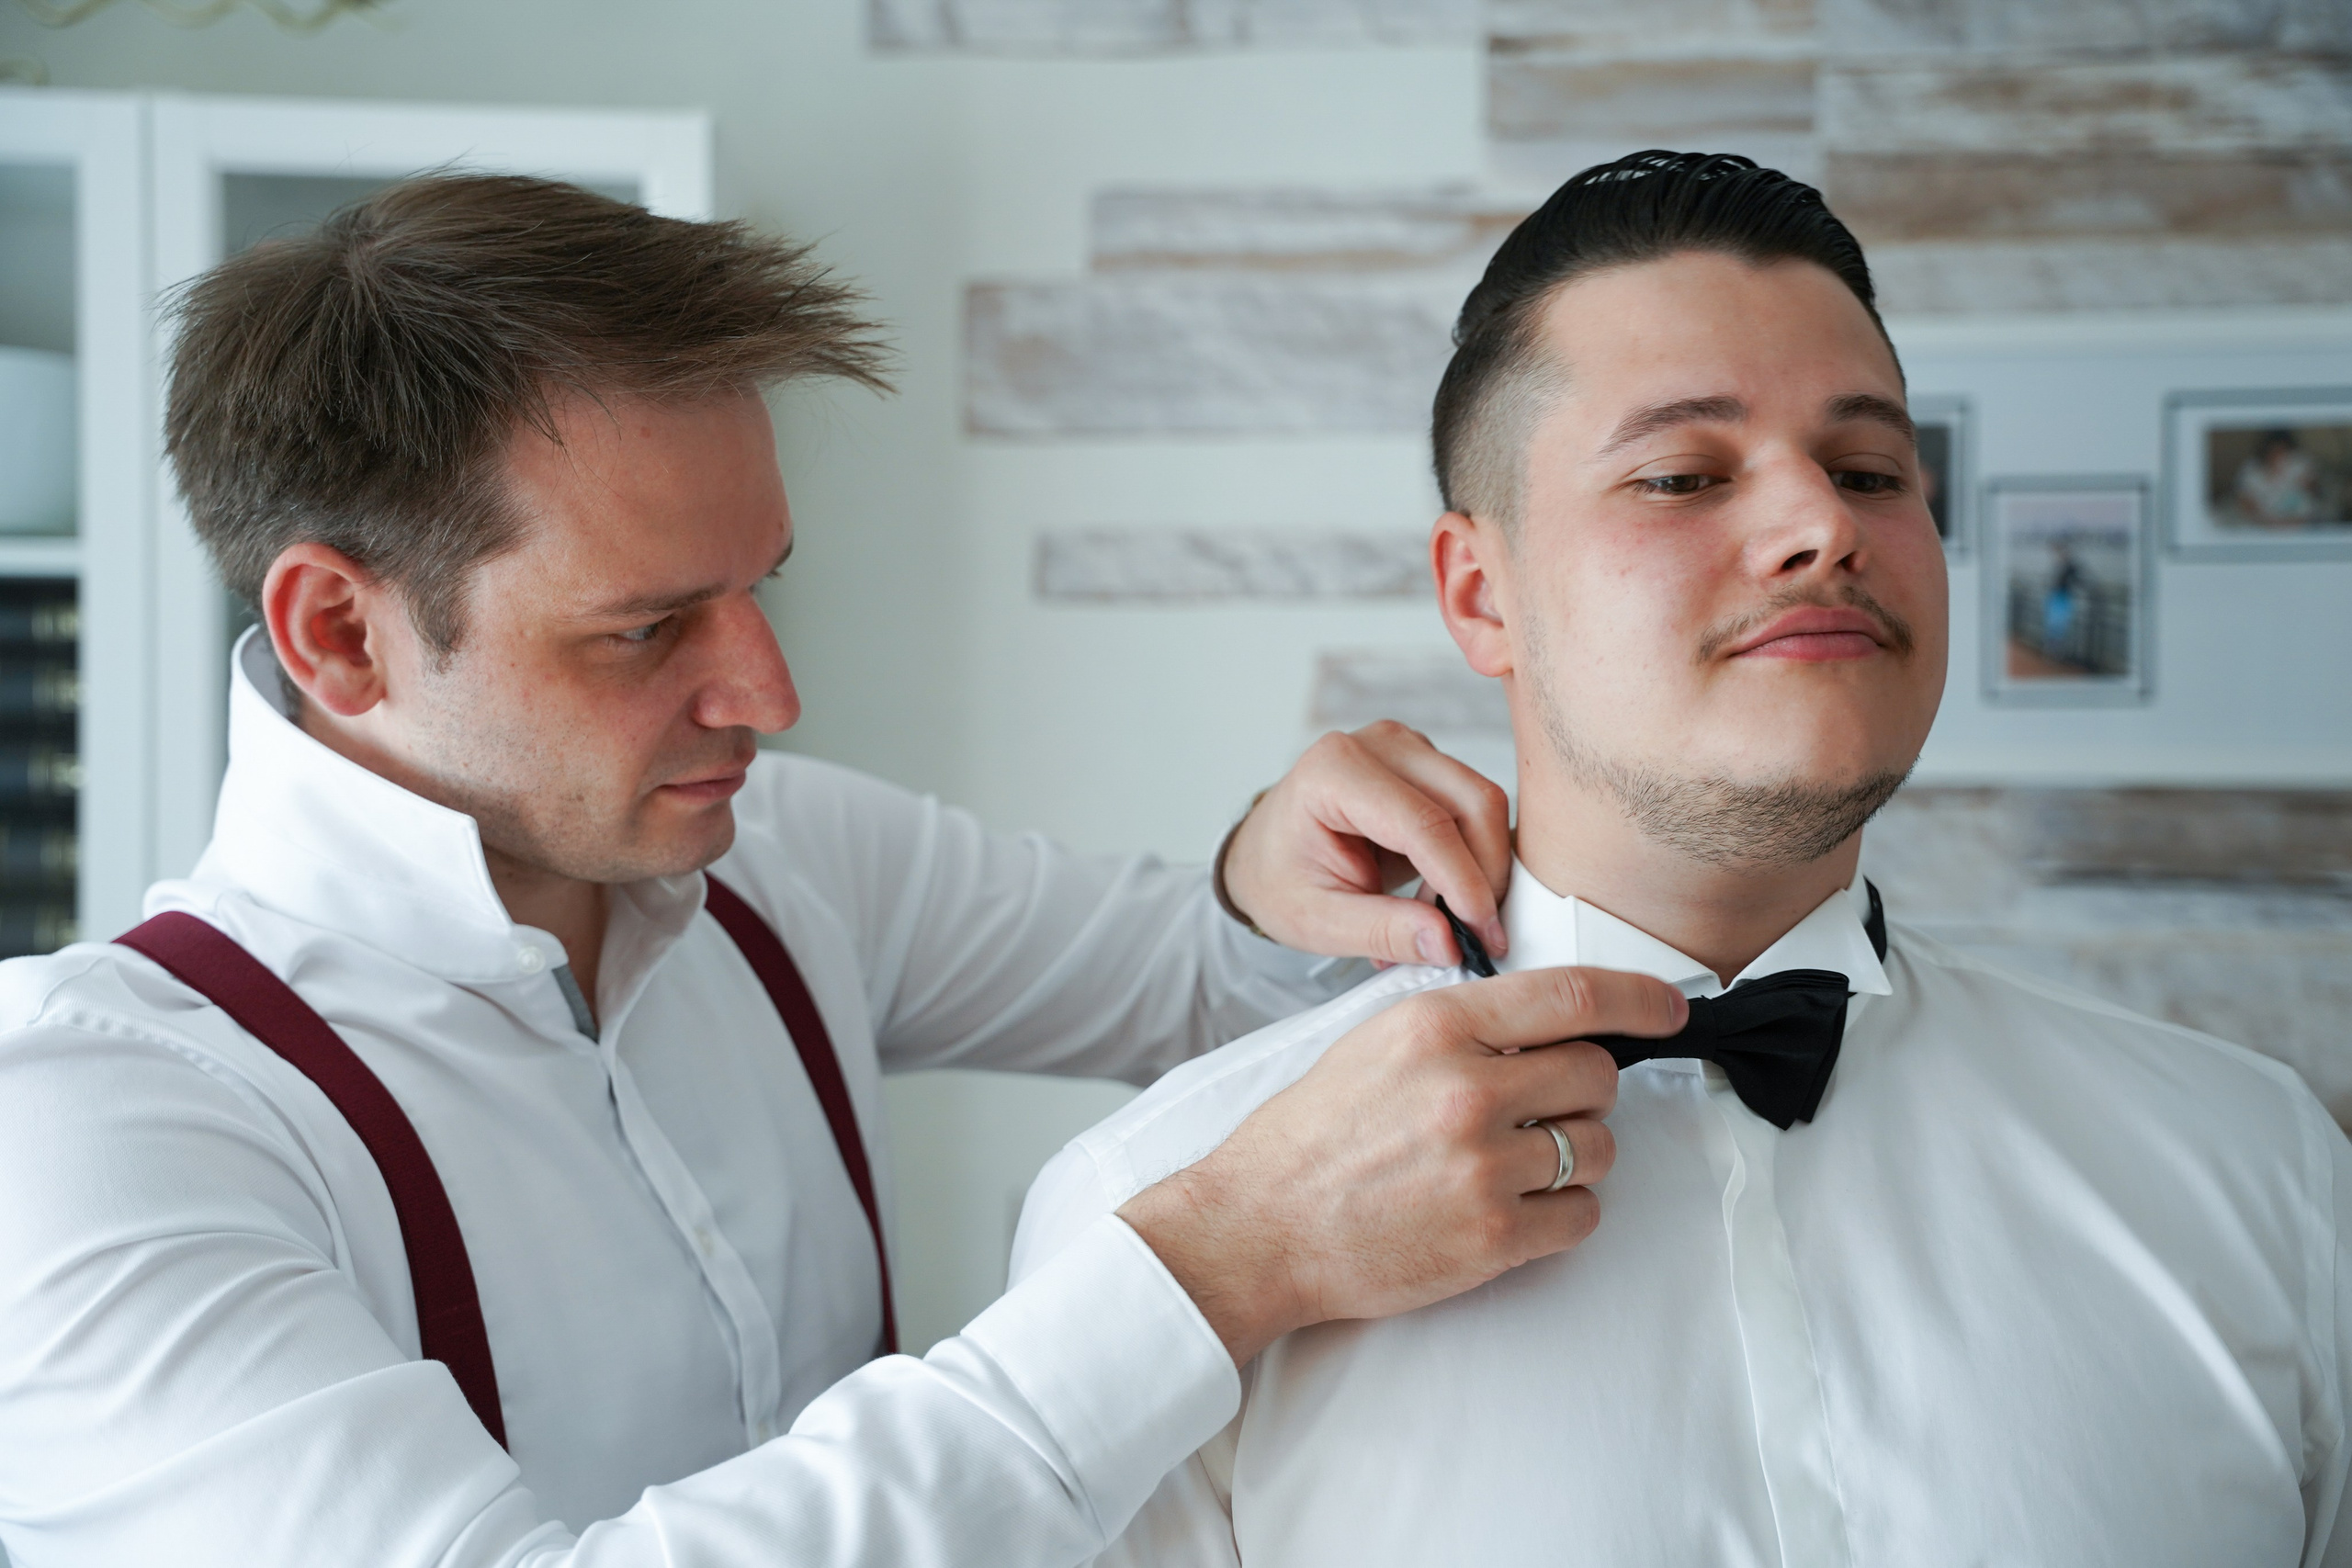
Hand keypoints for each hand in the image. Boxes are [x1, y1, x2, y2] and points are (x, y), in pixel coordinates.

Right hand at [1118, 966, 1686, 1364]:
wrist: (1258, 1227)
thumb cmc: (1311, 1137)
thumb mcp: (1375, 1042)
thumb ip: (1462, 1026)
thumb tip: (1548, 1022)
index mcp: (1435, 1026)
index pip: (1571, 997)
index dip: (1638, 999)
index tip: (1670, 1008)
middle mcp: (1467, 1089)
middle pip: (1596, 1074)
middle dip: (1582, 1090)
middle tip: (1538, 1109)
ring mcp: (1483, 1166)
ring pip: (1598, 1146)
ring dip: (1574, 1154)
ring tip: (1514, 1164)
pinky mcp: (1493, 1237)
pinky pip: (1583, 1215)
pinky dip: (1564, 1213)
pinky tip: (1513, 1208)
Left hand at [1218, 721, 1511, 968]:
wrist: (1263, 856)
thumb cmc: (1280, 880)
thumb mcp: (1319, 921)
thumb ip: (1383, 931)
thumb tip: (1449, 944)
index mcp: (1335, 772)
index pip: (1424, 824)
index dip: (1463, 881)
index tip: (1482, 933)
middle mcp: (1378, 745)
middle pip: (1470, 802)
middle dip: (1486, 874)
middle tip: (1480, 936)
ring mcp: (1407, 749)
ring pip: (1482, 804)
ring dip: (1483, 867)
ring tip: (1450, 919)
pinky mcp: (1428, 765)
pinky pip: (1475, 809)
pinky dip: (1475, 857)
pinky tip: (1445, 896)